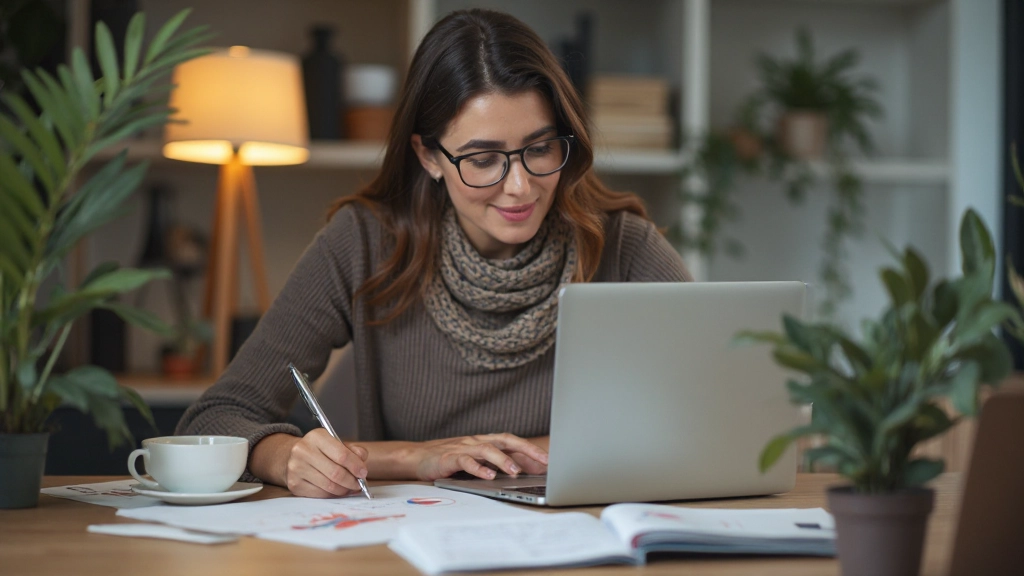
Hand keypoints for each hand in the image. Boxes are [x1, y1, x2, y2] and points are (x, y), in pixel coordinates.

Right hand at [283, 428, 369, 497]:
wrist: (295, 456)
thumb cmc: (321, 450)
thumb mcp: (337, 443)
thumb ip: (353, 451)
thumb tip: (362, 465)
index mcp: (316, 437)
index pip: (342, 455)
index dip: (356, 466)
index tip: (363, 473)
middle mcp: (303, 451)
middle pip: (336, 473)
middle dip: (351, 481)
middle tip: (359, 484)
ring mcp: (296, 469)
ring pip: (328, 486)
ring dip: (344, 490)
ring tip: (350, 488)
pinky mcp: (294, 484)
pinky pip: (320, 494)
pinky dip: (332, 495)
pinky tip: (337, 491)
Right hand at [412, 433, 548, 480]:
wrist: (418, 457)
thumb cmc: (450, 459)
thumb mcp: (477, 461)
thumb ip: (498, 463)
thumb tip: (526, 470)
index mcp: (485, 441)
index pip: (513, 442)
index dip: (531, 449)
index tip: (549, 460)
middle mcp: (477, 441)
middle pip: (505, 441)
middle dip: (526, 450)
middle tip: (543, 461)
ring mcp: (463, 448)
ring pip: (487, 449)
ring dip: (503, 460)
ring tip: (515, 471)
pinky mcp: (449, 458)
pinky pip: (466, 461)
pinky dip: (478, 468)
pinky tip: (488, 476)